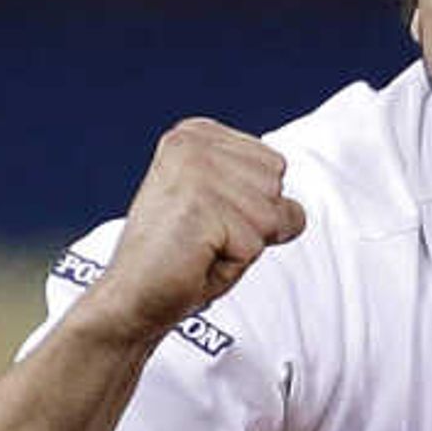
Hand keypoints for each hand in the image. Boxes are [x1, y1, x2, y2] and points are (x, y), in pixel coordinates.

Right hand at [87, 118, 309, 337]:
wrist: (134, 296)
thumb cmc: (182, 259)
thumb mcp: (227, 209)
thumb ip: (260, 189)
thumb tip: (297, 210)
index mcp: (196, 133)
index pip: (275, 166)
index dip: (254, 208)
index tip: (209, 220)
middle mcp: (192, 142)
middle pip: (277, 185)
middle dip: (255, 225)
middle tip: (206, 238)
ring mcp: (193, 168)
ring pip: (272, 214)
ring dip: (245, 244)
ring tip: (202, 247)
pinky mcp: (199, 203)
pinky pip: (256, 242)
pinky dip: (235, 261)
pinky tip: (198, 258)